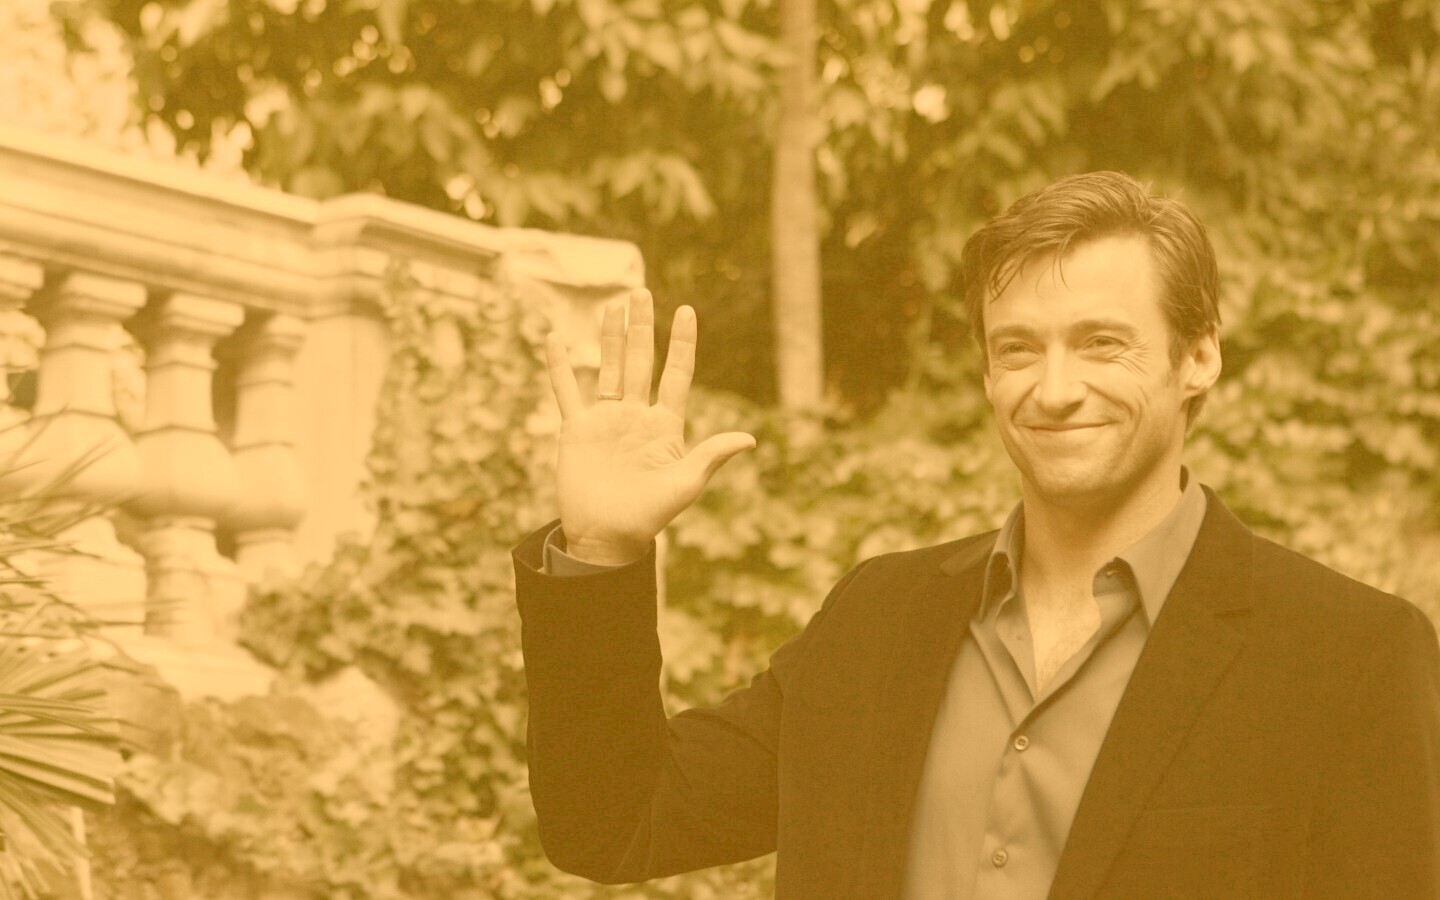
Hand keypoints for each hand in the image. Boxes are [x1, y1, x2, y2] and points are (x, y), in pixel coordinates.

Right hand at [546, 289, 755, 565]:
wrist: (607, 536)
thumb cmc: (650, 515)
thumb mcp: (685, 484)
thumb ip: (711, 456)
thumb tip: (749, 439)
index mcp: (665, 424)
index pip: (677, 374)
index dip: (682, 343)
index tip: (686, 311)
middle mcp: (636, 415)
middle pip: (641, 361)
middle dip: (643, 328)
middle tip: (642, 293)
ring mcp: (606, 419)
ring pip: (609, 367)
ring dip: (611, 337)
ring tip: (613, 305)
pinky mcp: (577, 429)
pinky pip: (567, 390)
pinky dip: (560, 366)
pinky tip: (556, 339)